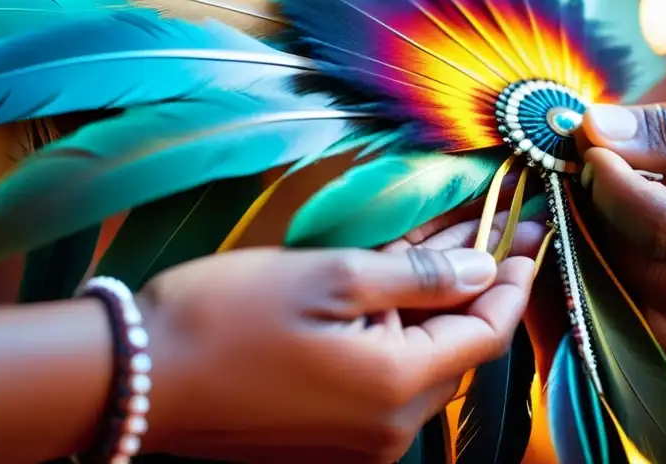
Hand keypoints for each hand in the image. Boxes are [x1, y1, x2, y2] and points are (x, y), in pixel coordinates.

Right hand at [138, 242, 536, 462]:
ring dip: (429, 302)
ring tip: (436, 241)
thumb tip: (482, 268)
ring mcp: (355, 440)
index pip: (485, 332)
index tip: (529, 237)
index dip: (511, 281)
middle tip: (484, 224)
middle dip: (470, 282)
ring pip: (417, 358)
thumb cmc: (227, 315)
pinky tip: (387, 285)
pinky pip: (382, 377)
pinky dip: (393, 329)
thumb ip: (418, 276)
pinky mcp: (325, 438)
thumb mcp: (330, 275)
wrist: (136, 377)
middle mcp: (387, 429)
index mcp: (395, 388)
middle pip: (454, 345)